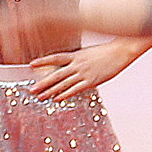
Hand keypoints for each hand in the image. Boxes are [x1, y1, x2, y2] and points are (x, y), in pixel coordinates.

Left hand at [27, 39, 144, 100]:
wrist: (120, 51)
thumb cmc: (106, 52)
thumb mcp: (89, 53)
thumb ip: (79, 59)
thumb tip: (71, 63)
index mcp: (76, 55)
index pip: (55, 58)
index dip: (42, 61)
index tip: (31, 65)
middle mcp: (77, 64)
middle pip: (56, 75)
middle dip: (43, 83)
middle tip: (32, 90)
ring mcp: (83, 73)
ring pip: (63, 84)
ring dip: (50, 91)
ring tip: (41, 97)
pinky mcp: (91, 81)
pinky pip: (75, 89)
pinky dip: (65, 95)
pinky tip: (57, 99)